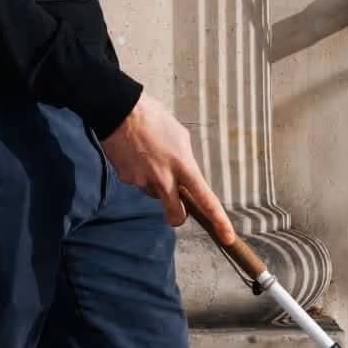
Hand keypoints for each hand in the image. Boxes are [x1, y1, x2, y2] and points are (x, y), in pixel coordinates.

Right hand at [99, 93, 231, 237]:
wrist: (120, 111)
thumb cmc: (153, 118)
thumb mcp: (180, 136)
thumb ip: (185, 160)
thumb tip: (185, 175)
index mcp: (183, 165)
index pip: (205, 198)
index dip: (219, 220)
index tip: (227, 236)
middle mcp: (164, 178)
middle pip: (176, 215)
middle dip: (178, 216)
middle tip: (178, 210)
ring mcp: (144, 181)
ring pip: (155, 195)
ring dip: (156, 186)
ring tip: (150, 159)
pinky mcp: (127, 179)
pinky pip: (139, 184)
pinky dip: (141, 175)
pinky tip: (137, 157)